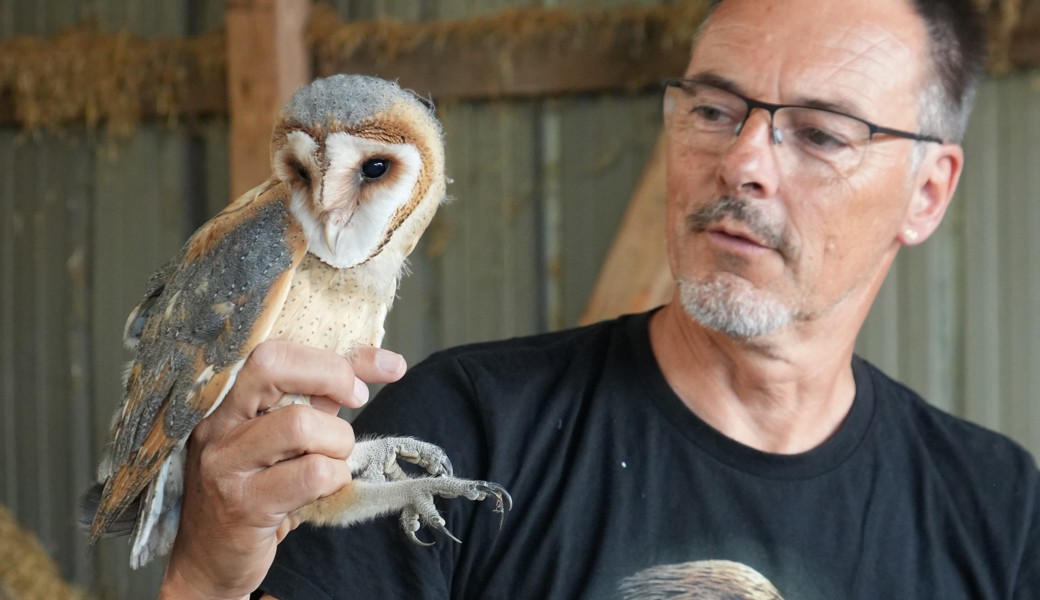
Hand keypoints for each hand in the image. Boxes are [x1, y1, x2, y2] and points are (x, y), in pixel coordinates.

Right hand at [158, 341, 406, 598]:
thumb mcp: (288, 432)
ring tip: (331, 461)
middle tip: (357, 400)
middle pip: (272, 367)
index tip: (373, 372)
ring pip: (302, 424)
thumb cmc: (259, 486)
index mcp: (225, 400)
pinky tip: (324, 490)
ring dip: (338, 442)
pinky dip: (336, 478)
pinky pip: (313, 473)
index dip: (333, 356)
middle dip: (333, 376)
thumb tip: (385, 363)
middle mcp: (217, 424)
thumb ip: (325, 394)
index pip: (274, 352)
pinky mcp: (244, 504)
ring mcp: (226, 463)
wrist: (212, 558)